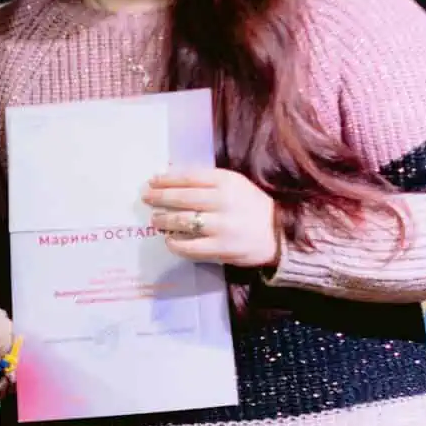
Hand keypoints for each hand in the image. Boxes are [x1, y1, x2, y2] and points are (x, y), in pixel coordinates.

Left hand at [143, 168, 281, 268]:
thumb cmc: (252, 206)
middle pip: (182, 197)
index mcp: (227, 181)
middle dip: (159, 197)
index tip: (152, 181)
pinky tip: (169, 240)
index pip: (189, 177)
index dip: (167, 179)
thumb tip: (171, 177)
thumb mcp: (235, 185)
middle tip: (146, 198)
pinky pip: (190, 246)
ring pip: (183, 221)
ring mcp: (222, 226)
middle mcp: (223, 201)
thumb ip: (208, 181)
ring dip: (164, 219)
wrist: (279, 234)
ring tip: (154, 219)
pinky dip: (175, 242)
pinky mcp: (221, 248)